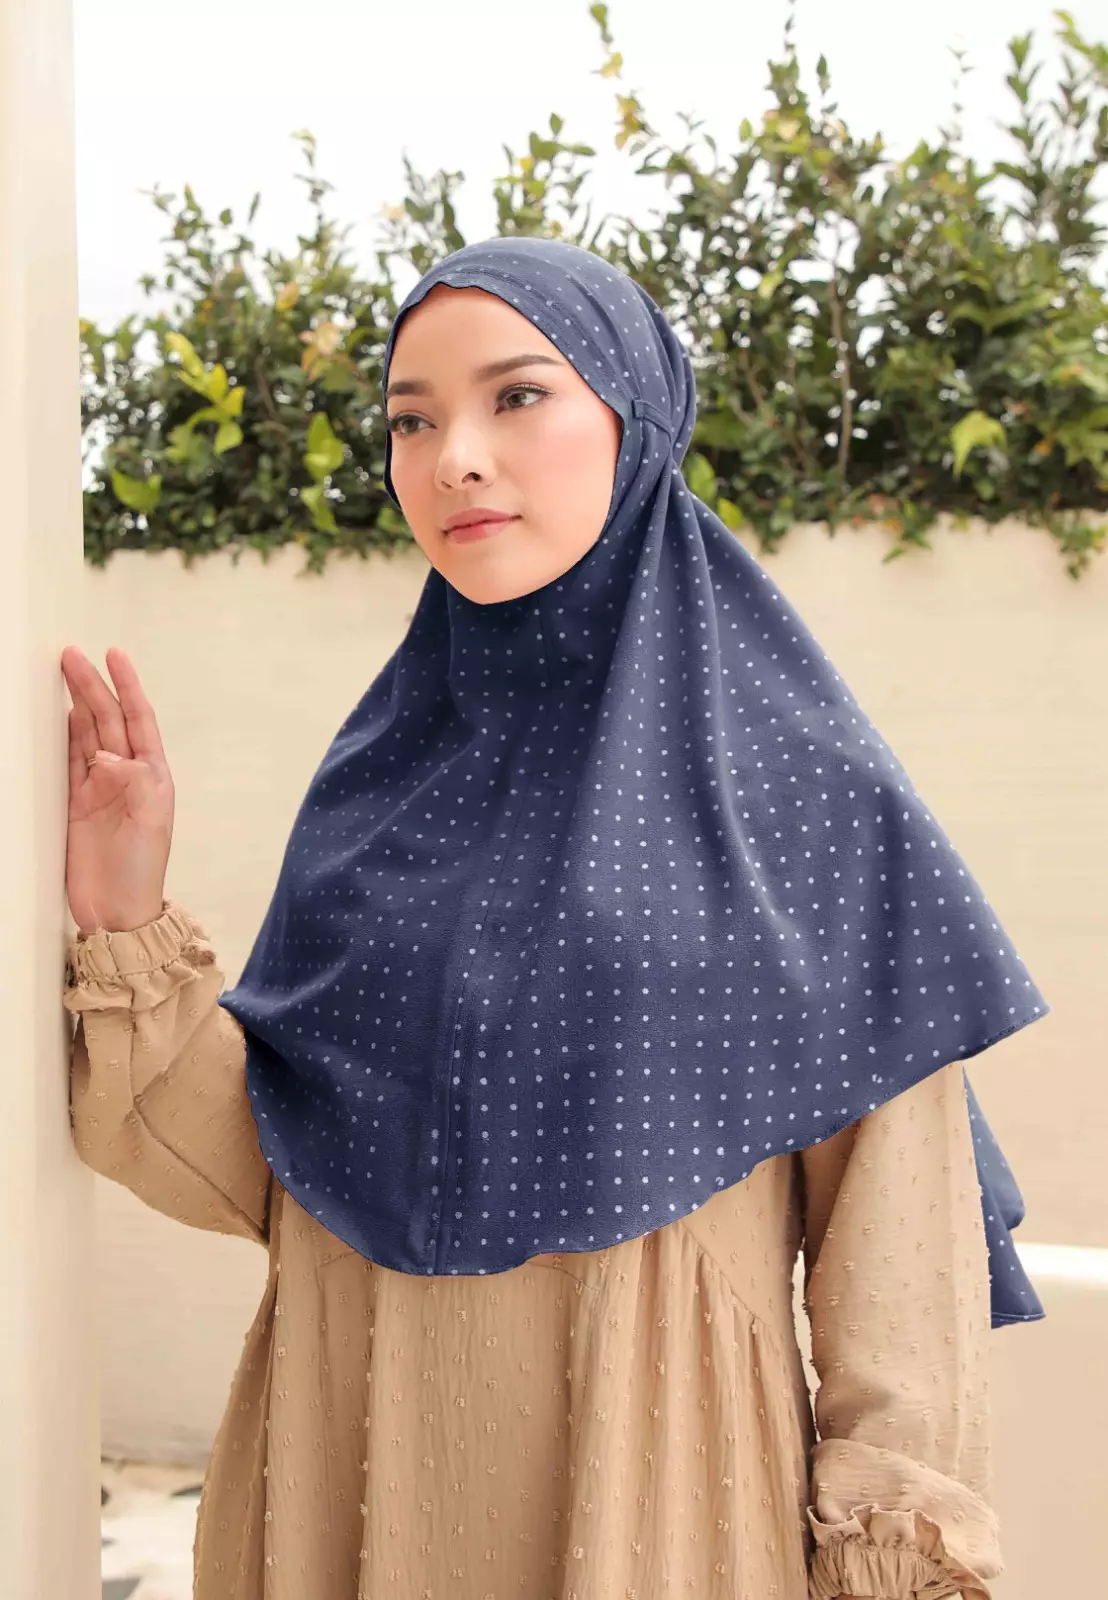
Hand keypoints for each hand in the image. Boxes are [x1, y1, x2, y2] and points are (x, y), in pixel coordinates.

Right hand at [61, 645, 175, 934]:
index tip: (114, 656)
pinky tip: (58, 716)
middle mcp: (126, 776)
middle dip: (92, 687)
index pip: (139, 720)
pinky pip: (67, 761)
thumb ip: (134, 784)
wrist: (116, 911)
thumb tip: (107, 756)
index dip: (128, 687)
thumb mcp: (150, 824)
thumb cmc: (141, 871)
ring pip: (85, 735)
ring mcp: (98, 788)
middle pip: (107, 720)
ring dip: (75, 704)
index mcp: (151, 776)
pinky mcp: (74, 803)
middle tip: (70, 655)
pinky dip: (62, 737)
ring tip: (62, 672)